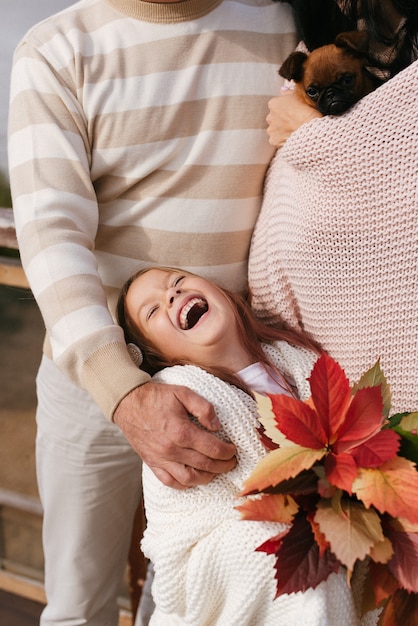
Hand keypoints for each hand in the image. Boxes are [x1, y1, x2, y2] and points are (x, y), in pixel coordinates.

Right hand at [113, 382, 236, 488]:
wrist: (128, 403)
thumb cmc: (157, 397)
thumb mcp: (183, 392)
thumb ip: (203, 408)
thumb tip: (217, 427)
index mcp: (182, 431)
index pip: (213, 449)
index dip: (228, 452)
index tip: (233, 449)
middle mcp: (172, 449)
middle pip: (205, 465)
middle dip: (223, 465)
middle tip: (231, 461)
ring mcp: (161, 459)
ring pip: (190, 478)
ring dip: (207, 477)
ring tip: (216, 470)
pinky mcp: (152, 463)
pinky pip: (170, 482)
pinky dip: (185, 484)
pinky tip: (194, 478)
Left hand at [266, 90, 321, 148]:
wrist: (311, 130)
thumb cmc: (307, 112)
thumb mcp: (301, 95)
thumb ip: (289, 92)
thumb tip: (283, 90)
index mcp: (274, 103)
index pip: (277, 104)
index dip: (287, 107)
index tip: (294, 111)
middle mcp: (270, 116)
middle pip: (275, 117)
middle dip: (283, 119)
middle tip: (295, 120)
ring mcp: (271, 129)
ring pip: (275, 129)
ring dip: (282, 129)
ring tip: (294, 129)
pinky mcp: (273, 141)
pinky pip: (277, 140)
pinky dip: (282, 139)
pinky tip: (291, 137)